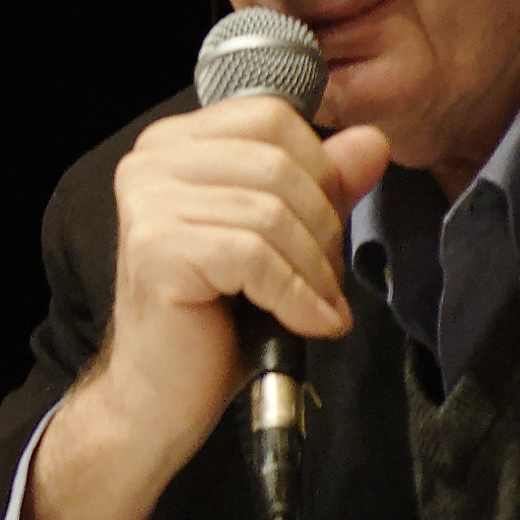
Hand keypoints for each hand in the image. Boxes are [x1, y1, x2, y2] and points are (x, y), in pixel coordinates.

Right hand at [28, 98, 390, 519]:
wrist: (158, 399)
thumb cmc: (214, 320)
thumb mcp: (282, 241)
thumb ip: (322, 185)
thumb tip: (371, 142)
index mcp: (174, 144)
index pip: (272, 120)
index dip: (320, 173)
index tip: (324, 235)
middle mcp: (150, 162)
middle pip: (279, 161)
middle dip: (321, 225)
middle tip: (324, 283)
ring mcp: (148, 203)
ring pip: (272, 210)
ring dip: (312, 269)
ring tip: (316, 308)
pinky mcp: (158, 249)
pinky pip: (255, 255)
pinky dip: (295, 295)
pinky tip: (308, 324)